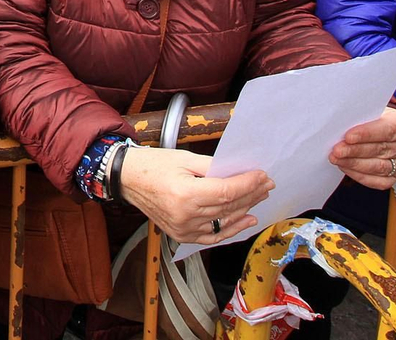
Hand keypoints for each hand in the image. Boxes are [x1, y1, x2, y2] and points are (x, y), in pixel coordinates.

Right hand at [118, 145, 273, 245]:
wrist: (128, 179)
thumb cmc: (154, 165)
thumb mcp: (185, 158)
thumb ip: (214, 167)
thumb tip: (239, 171)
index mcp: (185, 194)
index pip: (227, 191)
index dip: (248, 184)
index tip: (263, 176)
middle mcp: (185, 215)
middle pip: (229, 207)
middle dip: (251, 194)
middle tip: (267, 184)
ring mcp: (183, 228)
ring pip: (224, 221)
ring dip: (246, 209)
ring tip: (260, 197)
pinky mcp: (181, 235)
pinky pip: (213, 235)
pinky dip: (232, 228)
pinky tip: (246, 219)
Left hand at [329, 108, 395, 189]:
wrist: (385, 129)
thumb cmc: (376, 118)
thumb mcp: (373, 110)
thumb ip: (362, 117)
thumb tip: (341, 124)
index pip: (387, 130)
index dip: (367, 134)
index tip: (348, 137)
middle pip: (380, 150)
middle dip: (355, 151)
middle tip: (336, 150)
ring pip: (378, 167)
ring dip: (354, 164)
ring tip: (336, 159)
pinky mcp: (395, 177)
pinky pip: (377, 181)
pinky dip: (359, 175)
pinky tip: (345, 167)